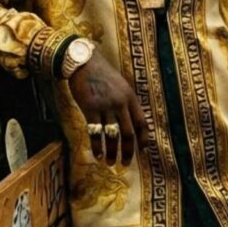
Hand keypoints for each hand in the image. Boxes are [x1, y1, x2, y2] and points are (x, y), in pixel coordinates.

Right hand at [69, 48, 149, 164]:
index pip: (142, 122)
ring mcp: (105, 106)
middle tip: (126, 164)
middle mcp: (121, 103)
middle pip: (128, 133)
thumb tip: (129, 122)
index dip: (143, 139)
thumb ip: (126, 102)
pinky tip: (96, 156)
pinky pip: (95, 133)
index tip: (142, 151)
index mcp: (131, 97)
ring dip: (112, 152)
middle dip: (128, 151)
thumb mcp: (121, 85)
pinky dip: (96, 147)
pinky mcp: (90, 109)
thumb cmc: (102, 74)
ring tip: (110, 163)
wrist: (84, 62)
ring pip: (112, 136)